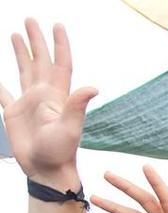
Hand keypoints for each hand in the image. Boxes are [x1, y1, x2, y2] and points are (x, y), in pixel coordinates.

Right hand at [0, 20, 96, 183]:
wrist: (47, 171)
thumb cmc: (61, 152)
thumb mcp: (71, 127)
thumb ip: (77, 106)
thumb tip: (93, 87)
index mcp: (57, 96)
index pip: (60, 64)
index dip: (59, 44)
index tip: (57, 25)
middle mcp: (44, 96)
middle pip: (40, 61)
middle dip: (37, 41)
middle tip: (30, 20)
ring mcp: (29, 104)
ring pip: (24, 71)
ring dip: (21, 54)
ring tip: (16, 35)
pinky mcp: (14, 115)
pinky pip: (3, 94)